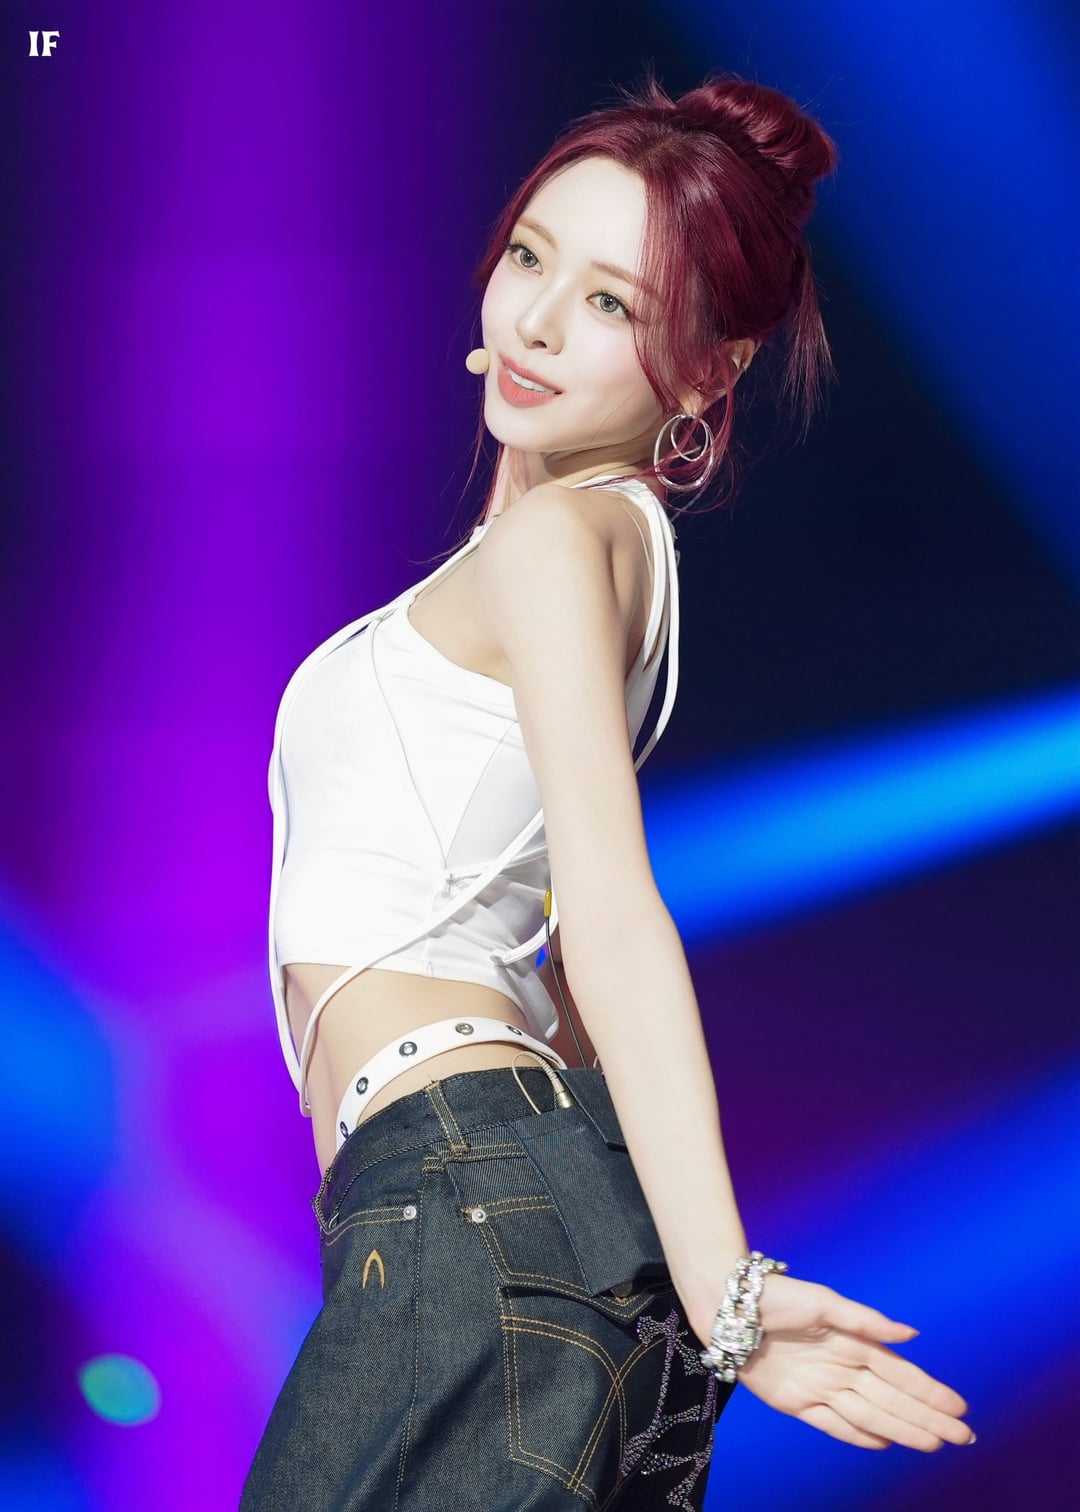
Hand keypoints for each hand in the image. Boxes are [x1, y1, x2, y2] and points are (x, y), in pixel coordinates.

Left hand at [718, 1273, 976, 1450]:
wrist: (731, 1308)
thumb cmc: (779, 1296)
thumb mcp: (825, 1302)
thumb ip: (867, 1321)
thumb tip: (911, 1336)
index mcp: (853, 1342)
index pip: (901, 1374)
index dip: (930, 1392)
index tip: (960, 1408)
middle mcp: (843, 1368)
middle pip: (893, 1400)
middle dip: (928, 1418)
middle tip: (963, 1437)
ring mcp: (822, 1387)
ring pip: (871, 1415)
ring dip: (903, 1430)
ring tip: (934, 1444)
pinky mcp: (798, 1402)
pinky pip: (834, 1425)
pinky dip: (859, 1436)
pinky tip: (884, 1443)